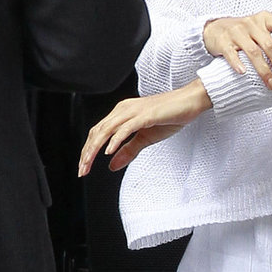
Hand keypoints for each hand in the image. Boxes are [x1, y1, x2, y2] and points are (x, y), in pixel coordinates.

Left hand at [78, 79, 211, 175]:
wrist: (190, 101)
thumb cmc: (170, 116)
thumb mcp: (146, 138)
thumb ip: (128, 151)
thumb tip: (112, 165)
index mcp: (121, 113)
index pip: (97, 132)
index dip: (88, 150)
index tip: (84, 167)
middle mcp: (123, 109)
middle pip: (97, 132)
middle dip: (87, 153)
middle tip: (82, 170)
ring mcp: (133, 111)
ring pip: (107, 130)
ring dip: (95, 149)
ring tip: (88, 164)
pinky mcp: (145, 115)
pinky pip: (126, 128)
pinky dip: (115, 140)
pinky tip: (108, 152)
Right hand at [203, 12, 271, 90]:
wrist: (215, 28)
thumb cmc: (245, 33)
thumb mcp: (261, 29)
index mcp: (266, 18)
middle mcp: (252, 23)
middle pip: (271, 46)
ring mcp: (237, 31)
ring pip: (254, 52)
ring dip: (265, 71)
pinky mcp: (223, 41)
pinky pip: (231, 53)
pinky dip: (237, 63)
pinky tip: (244, 74)